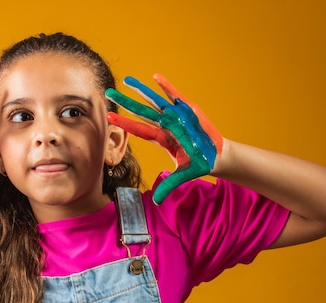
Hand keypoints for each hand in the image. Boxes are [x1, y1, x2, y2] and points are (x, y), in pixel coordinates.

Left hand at [105, 74, 222, 203]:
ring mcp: (176, 115)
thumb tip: (156, 203)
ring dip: (142, 91)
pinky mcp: (189, 109)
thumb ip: (169, 185)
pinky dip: (166, 87)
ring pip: (155, 100)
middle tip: (108, 93)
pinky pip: (175, 96)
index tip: (108, 117)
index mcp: (162, 138)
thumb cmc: (198, 163)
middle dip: (125, 102)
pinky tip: (155, 77)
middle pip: (141, 112)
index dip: (124, 123)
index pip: (139, 129)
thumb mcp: (183, 175)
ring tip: (127, 80)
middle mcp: (165, 124)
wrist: (217, 155)